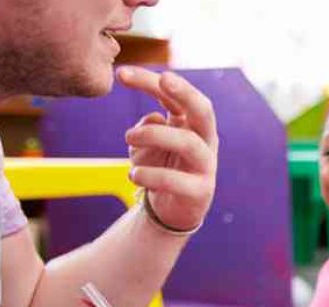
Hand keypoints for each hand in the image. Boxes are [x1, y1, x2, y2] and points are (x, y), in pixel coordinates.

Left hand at [118, 67, 217, 232]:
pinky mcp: (200, 192)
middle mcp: (205, 141)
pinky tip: (133, 175)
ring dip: (155, 135)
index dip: (151, 81)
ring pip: (189, 143)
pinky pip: (176, 180)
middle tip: (164, 79)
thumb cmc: (161, 168)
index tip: (122, 73)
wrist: (171, 210)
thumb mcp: (149, 144)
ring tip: (128, 137)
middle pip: (203, 110)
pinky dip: (150, 174)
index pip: (176, 96)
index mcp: (192, 124)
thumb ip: (150, 128)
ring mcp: (206, 166)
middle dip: (185, 92)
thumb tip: (156, 120)